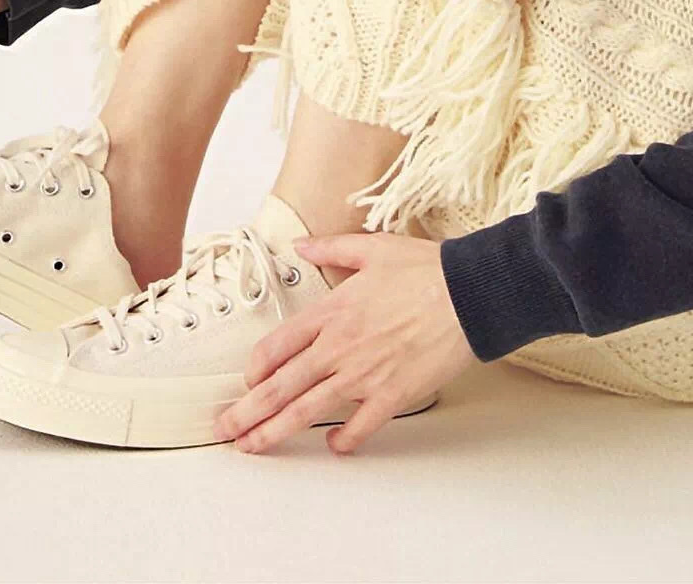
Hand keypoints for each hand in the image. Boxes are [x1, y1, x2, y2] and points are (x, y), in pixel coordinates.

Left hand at [214, 230, 477, 455]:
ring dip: (274, 431)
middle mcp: (339, 346)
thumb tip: (300, 246)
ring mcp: (363, 374)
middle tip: (224, 428)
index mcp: (332, 311)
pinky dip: (344, 440)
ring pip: (306, 410)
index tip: (244, 381)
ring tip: (252, 446)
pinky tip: (333, 446)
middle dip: (247, 410)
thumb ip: (330, 248)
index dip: (254, 368)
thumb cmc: (426, 269)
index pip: (277, 345)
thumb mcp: (372, 247)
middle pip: (281, 385)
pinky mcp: (391, 395)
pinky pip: (359, 426)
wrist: (468, 293)